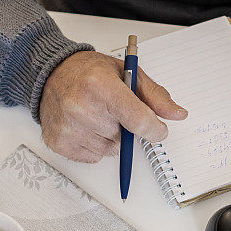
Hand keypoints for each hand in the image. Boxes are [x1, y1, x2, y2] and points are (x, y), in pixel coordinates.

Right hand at [40, 51, 186, 162]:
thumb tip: (178, 115)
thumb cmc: (91, 72)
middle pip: (124, 137)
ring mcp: (68, 127)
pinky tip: (85, 126)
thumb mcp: (128, 74)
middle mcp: (80, 107)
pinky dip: (95, 146)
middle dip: (125, 127)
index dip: (154, 129)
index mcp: (100, 85)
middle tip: (111, 108)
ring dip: (110, 138)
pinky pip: (94, 157)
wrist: (52, 74)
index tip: (158, 129)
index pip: (138, 120)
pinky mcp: (59, 142)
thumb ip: (155, 96)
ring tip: (96, 115)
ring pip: (110, 150)